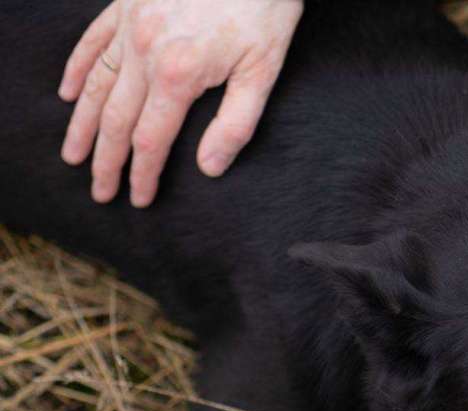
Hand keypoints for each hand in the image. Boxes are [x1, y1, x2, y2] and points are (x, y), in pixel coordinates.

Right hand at [58, 0, 302, 206]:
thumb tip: (208, 169)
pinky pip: (93, 41)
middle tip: (99, 193)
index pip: (151, 141)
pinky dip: (79, 69)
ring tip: (72, 155)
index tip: (137, 200)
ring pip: (96, 84)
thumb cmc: (264, 9)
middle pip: (116, 120)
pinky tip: (69, 93)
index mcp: (178, 75)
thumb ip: (235, 124)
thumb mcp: (264, 71)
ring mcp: (130, 24)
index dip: (142, 175)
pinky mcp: (126, 3)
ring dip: (82, 124)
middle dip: (106, 162)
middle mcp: (144, 51)